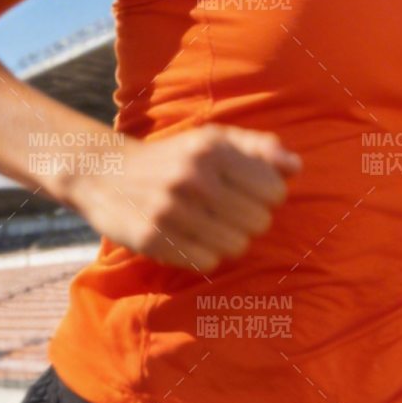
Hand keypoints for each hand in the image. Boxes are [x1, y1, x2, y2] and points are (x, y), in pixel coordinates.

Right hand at [71, 125, 301, 273]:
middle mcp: (192, 177)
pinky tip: (191, 239)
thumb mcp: (213, 139)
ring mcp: (170, 209)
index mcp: (211, 149)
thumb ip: (258, 148)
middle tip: (227, 212)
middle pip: (259, 222)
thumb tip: (295, 167)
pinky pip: (207, 263)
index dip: (267, 196)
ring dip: (229, 240)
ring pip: (237, 246)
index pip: (274, 190)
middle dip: (249, 220)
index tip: (248, 193)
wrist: (106, 173)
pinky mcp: (152, 239)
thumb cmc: (173, 157)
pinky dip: (205, 256)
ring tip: (209, 226)